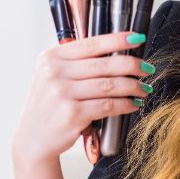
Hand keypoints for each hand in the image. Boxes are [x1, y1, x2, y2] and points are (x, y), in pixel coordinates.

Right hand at [11, 32, 153, 164]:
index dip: (118, 40)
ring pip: (109, 85)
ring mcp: (62, 93)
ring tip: (143, 88)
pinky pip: (108, 105)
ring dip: (132, 86)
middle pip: (104, 64)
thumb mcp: (51, 76)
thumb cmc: (48, 105)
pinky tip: (133, 104)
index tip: (137, 38)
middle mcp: (55, 73)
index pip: (91, 44)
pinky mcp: (72, 114)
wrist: (33, 139)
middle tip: (146, 68)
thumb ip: (75, 62)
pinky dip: (125, 104)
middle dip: (132, 65)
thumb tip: (115, 51)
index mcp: (51, 57)